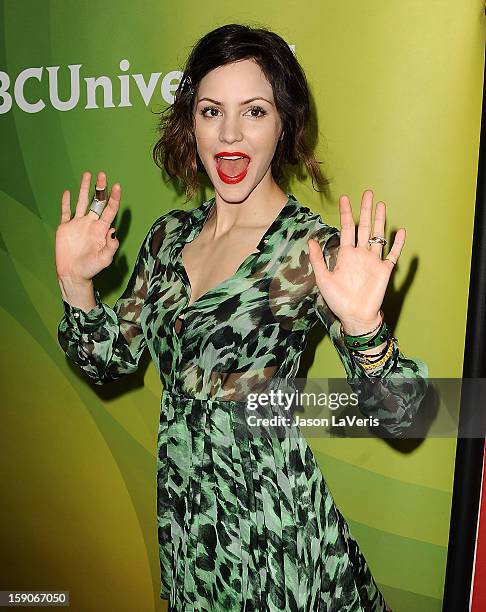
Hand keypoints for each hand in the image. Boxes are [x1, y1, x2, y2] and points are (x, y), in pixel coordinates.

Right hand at [55, 171, 120, 283]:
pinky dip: (66, 202)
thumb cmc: (91, 268)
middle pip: (97, 202)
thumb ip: (110, 247)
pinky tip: (67, 192)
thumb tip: (113, 232)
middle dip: (99, 188)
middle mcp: (91, 224)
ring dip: (84, 188)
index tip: (117, 186)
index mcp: (102, 229)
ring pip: (81, 202)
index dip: (114, 198)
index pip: (110, 210)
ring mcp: (78, 224)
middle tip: (102, 174)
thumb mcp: (104, 259)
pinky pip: (65, 212)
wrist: (73, 274)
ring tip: (87, 174)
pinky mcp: (65, 228)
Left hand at [308, 189, 404, 335]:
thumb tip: (310, 241)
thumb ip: (317, 259)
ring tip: (381, 204)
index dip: (346, 214)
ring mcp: (373, 261)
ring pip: (378, 236)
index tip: (344, 198)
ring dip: (380, 220)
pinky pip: (392, 254)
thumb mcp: (323, 279)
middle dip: (365, 210)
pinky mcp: (384, 270)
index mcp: (345, 255)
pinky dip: (397, 243)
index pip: (347, 229)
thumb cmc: (338, 300)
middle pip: (364, 227)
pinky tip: (400, 231)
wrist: (355, 316)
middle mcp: (360, 255)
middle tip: (367, 193)